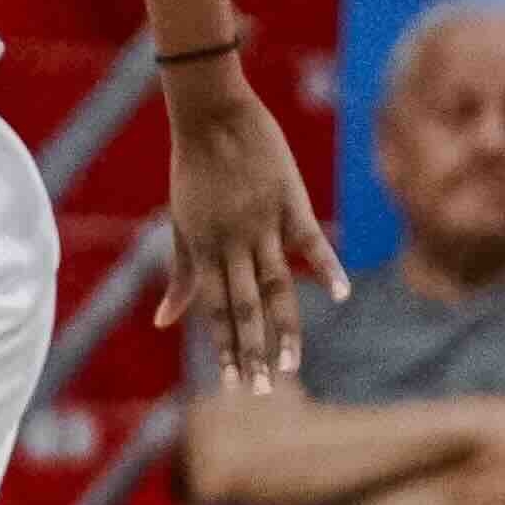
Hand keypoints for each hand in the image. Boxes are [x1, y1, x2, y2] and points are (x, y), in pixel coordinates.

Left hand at [156, 75, 340, 390]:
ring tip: (292, 364)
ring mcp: (261, 225)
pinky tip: (341, 296)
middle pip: (244, 309)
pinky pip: (311, 241)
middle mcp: (232, 244)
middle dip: (252, 352)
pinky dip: (328, 267)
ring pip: (274, 286)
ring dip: (284, 328)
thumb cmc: (193, 169)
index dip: (226, 349)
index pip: (216, 312)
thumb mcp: (181, 224)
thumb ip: (181, 275)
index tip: (235, 384)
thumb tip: (163, 322)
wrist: (210, 113)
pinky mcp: (288, 202)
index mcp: (204, 250)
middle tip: (262, 391)